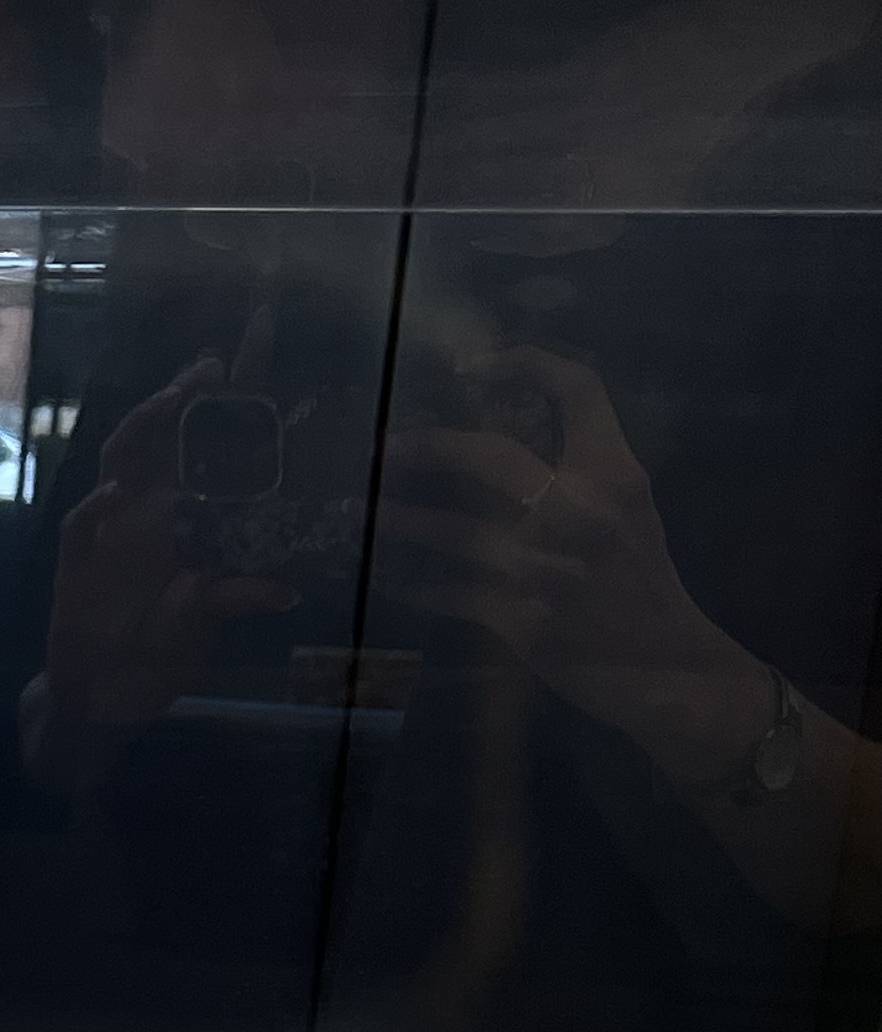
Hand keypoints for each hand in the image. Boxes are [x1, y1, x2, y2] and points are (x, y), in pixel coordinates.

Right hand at [25, 356, 303, 789]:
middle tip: (211, 365)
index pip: (207, 451)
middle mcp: (148, 515)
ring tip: (168, 403)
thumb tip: (286, 591)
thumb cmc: (156, 653)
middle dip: (183, 398)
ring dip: (142, 431)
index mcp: (185, 519)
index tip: (248, 351)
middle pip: (162, 439)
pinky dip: (95, 508)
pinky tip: (115, 494)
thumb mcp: (202, 623)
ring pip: (119, 462)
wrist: (104, 696)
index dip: (222, 405)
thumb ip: (232, 598)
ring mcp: (109, 534)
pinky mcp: (77, 564)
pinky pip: (80, 527)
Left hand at [370, 346, 737, 742]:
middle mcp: (577, 511)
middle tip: (386, 445)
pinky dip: (412, 584)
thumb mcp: (631, 512)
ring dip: (399, 518)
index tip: (477, 363)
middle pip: (488, 453)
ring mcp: (543, 567)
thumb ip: (584, 473)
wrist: (666, 668)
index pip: (580, 391)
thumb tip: (515, 438)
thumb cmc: (644, 585)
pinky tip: (387, 575)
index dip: (528, 362)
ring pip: (450, 529)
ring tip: (364, 509)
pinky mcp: (517, 618)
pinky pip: (446, 592)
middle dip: (427, 444)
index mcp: (615, 476)